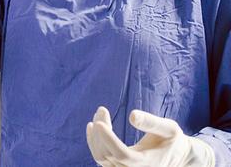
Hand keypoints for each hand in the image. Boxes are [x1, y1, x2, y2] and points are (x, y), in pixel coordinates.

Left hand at [86, 106, 214, 166]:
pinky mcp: (118, 166)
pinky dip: (94, 142)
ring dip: (95, 135)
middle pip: (107, 154)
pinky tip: (93, 125)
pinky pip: (101, 158)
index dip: (108, 140)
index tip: (99, 122)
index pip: (122, 155)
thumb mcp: (170, 129)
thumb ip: (152, 123)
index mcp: (147, 162)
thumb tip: (131, 115)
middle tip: (101, 109)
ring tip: (99, 113)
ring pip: (100, 157)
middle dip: (100, 131)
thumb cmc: (173, 140)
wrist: (176, 156)